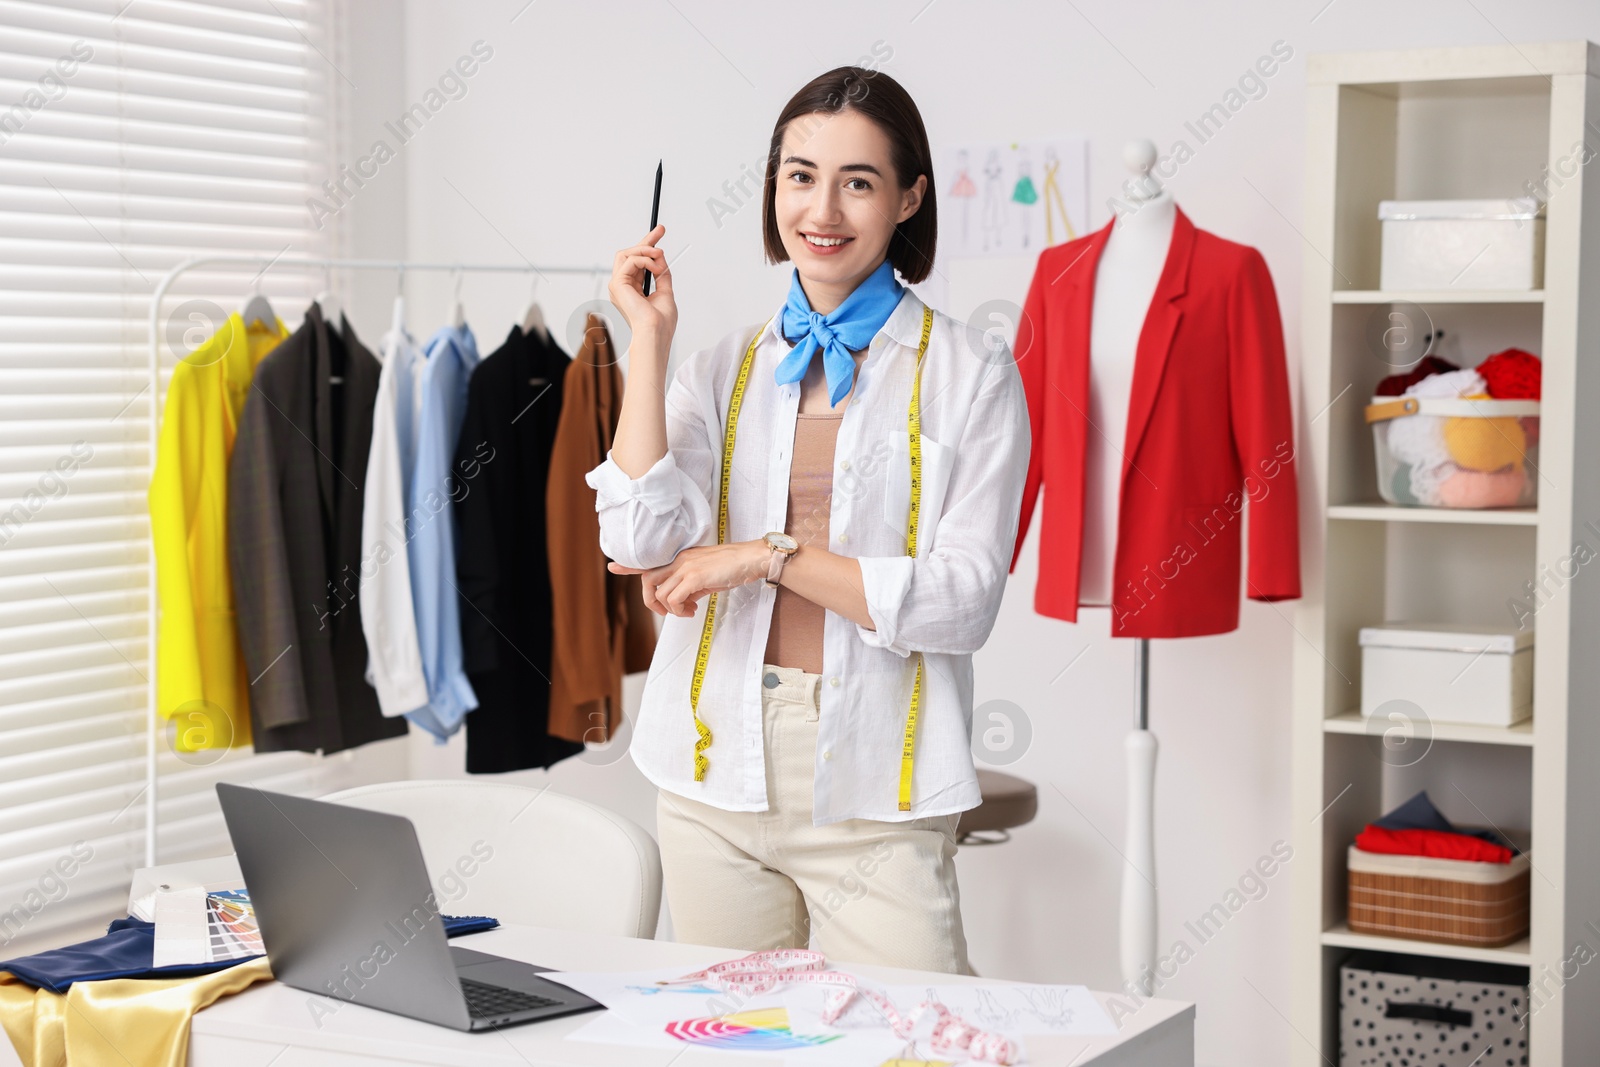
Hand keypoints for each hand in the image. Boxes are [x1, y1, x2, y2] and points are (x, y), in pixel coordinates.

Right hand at [608, 224, 676, 353]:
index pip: (637, 263)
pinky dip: (645, 260)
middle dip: (646, 241)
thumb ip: (662, 275)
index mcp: (632, 290)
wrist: (655, 333)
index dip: (647, 246)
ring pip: (626, 254)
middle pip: (629, 254)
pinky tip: (656, 267)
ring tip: (659, 255)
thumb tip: (661, 258)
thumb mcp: (665, 292)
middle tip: (661, 230)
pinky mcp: (617, 284)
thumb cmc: (660, 322)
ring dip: (645, 250)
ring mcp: (618, 285)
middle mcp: (622, 286)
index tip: (659, 234)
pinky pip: (630, 261)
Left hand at [608, 540, 768, 616]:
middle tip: (667, 612)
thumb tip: (683, 601)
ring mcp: (686, 567)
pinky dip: (679, 610)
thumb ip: (691, 584)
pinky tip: (692, 610)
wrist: (751, 559)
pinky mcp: (695, 577)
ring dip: (670, 609)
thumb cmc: (732, 566)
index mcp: (681, 557)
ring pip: (661, 593)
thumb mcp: (706, 575)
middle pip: (648, 580)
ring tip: (687, 611)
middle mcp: (680, 559)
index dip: (629, 565)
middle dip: (651, 601)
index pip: (650, 560)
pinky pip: (674, 599)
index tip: (613, 566)